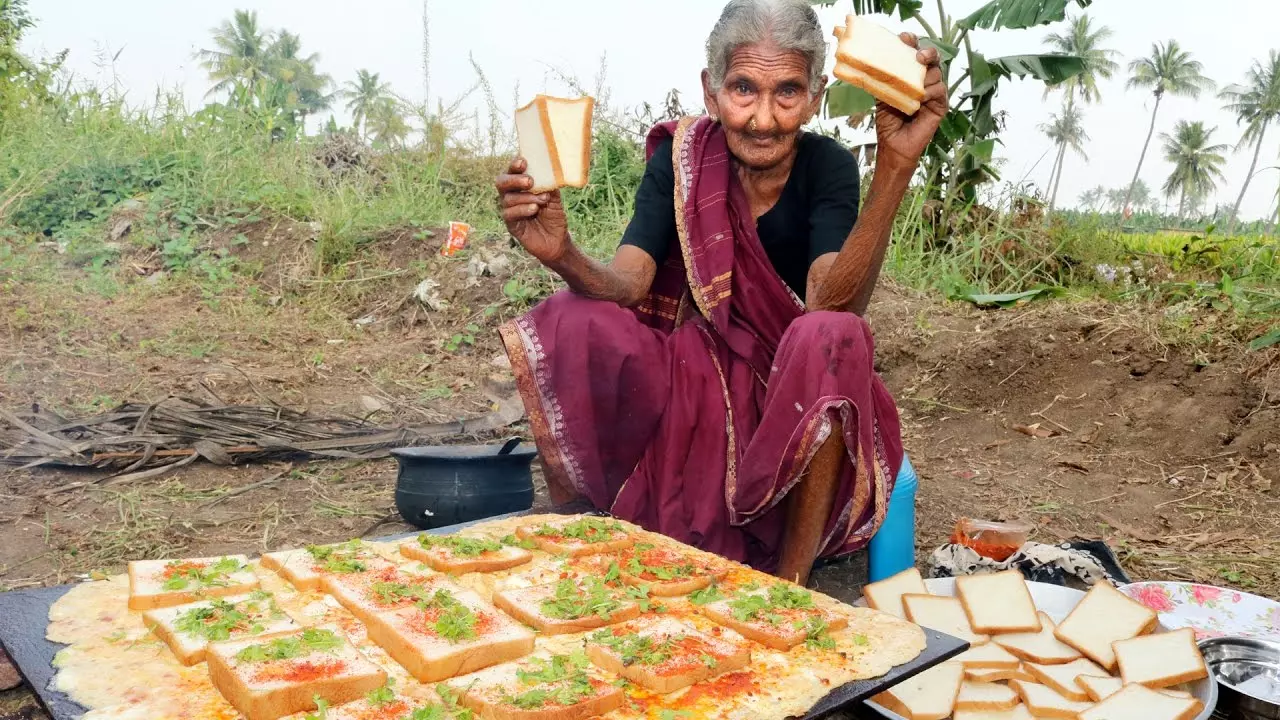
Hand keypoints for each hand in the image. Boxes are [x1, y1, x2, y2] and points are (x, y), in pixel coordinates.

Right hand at [496, 157, 569, 263]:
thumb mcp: (554, 198)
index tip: (523, 162)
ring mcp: (509, 209)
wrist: (557, 241)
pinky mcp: (511, 224)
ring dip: (526, 197)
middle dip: (514, 179)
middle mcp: (511, 195)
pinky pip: (509, 214)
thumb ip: (549, 185)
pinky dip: (522, 209)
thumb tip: (548, 171)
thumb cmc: (554, 216)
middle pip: (501, 182)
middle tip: (530, 181)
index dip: (514, 165)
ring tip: (543, 200)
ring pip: (508, 198)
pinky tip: (534, 209)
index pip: (512, 171)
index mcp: (520, 185)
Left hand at [874, 33, 946, 167]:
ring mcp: (934, 92)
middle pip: (932, 59)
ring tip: (914, 87)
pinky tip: (921, 98)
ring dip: (926, 77)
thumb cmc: (888, 121)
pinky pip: (940, 91)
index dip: (912, 43)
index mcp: (911, 75)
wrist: (893, 144)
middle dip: (927, 53)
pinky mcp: (941, 105)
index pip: (915, 53)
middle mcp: (925, 80)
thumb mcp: (883, 95)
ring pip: (937, 73)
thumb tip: (874, 62)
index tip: (904, 38)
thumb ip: (884, 78)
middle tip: (918, 56)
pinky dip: (930, 92)